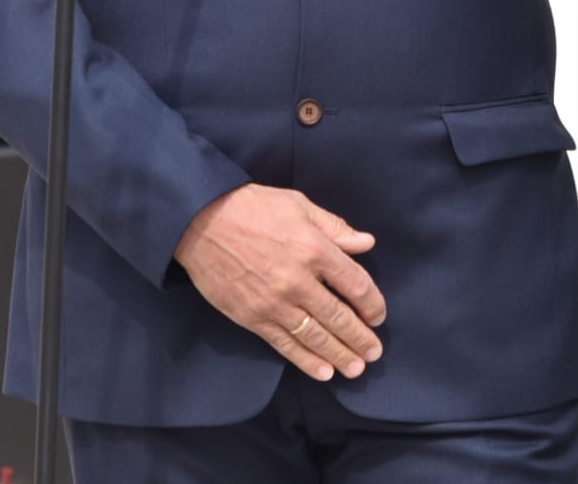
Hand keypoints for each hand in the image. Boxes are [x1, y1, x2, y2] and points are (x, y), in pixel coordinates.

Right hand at [173, 184, 386, 381]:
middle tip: (374, 353)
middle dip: (360, 338)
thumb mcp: (298, 204)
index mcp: (314, 248)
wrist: (199, 220)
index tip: (378, 316)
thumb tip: (366, 243)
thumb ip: (334, 227)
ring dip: (340, 355)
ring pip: (315, 336)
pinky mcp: (252, 317)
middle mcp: (298, 280)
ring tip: (356, 368)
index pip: (356, 284)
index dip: (372, 304)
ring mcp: (274, 302)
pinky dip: (306, 361)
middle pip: (339, 317)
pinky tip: (323, 372)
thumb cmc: (252, 207)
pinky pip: (285, 345)